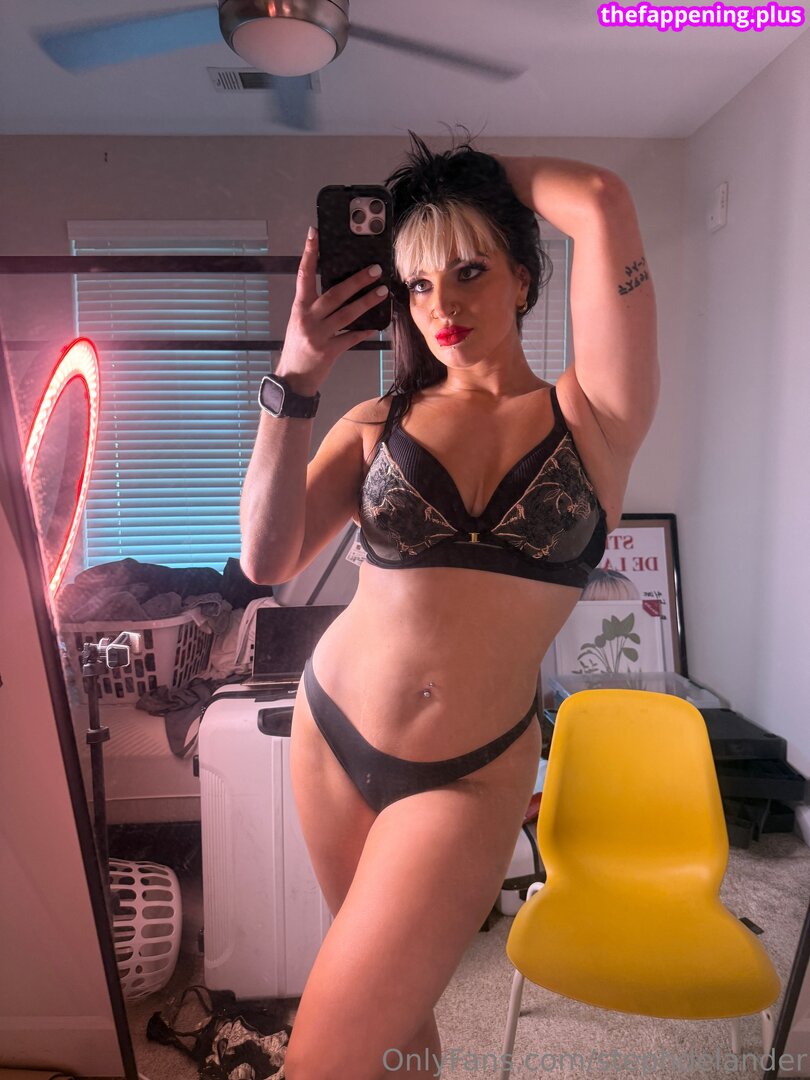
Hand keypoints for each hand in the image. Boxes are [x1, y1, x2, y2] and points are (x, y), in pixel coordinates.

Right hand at [275, 227, 388, 394]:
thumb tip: (341, 290)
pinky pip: (351, 338)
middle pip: (335, 294)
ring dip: (367, 302)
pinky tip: (375, 326)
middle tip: (375, 269)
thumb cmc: (298, 348)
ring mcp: (318, 336)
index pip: (303, 275)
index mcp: (299, 308)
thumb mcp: (300, 322)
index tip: (314, 234)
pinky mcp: (328, 351)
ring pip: (347, 314)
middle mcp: (307, 319)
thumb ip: (314, 307)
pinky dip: (364, 331)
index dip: (308, 253)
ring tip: (383, 291)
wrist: (293, 378)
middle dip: (357, 281)